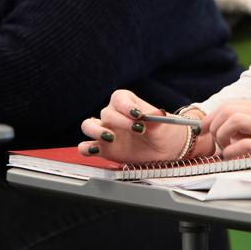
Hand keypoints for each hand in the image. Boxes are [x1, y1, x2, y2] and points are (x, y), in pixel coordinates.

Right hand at [79, 90, 198, 163]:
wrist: (165, 151)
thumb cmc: (163, 132)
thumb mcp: (164, 125)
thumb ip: (157, 119)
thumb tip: (157, 113)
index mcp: (128, 104)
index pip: (119, 98)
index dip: (126, 105)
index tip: (137, 114)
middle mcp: (114, 116)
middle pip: (106, 113)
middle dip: (120, 121)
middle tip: (138, 130)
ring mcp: (106, 132)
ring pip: (88, 126)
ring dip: (96, 131)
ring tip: (111, 138)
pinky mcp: (103, 149)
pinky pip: (85, 147)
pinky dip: (87, 148)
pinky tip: (96, 150)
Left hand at [205, 98, 250, 186]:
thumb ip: (248, 127)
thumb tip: (223, 131)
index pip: (231, 104)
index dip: (212, 116)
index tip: (205, 128)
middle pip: (230, 110)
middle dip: (214, 126)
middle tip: (214, 141)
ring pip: (235, 121)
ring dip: (222, 136)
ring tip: (224, 149)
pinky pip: (245, 144)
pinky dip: (232, 151)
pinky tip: (232, 157)